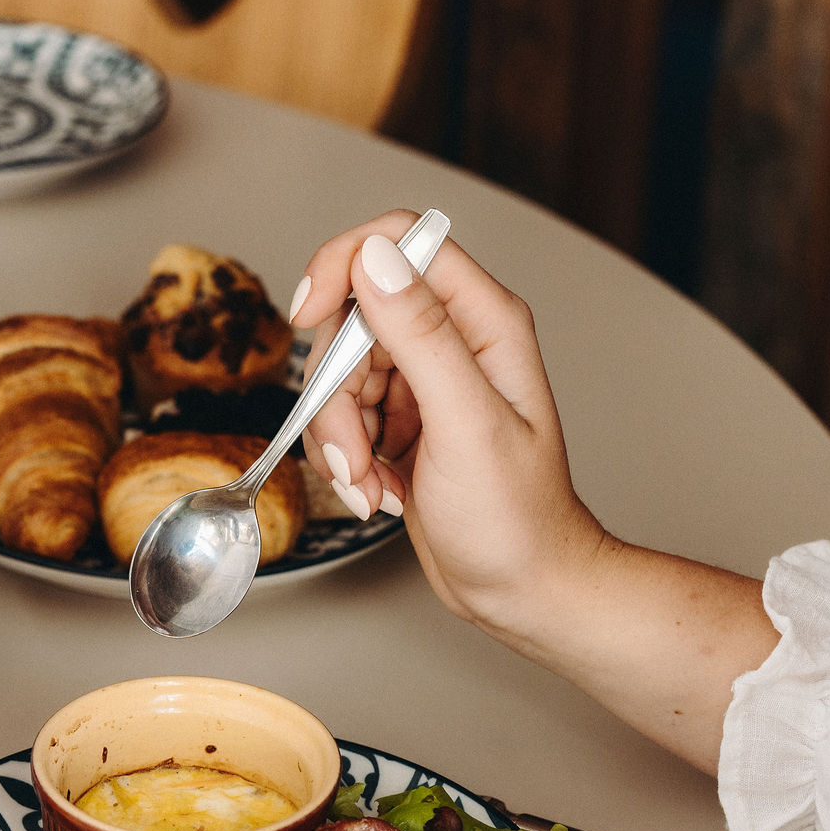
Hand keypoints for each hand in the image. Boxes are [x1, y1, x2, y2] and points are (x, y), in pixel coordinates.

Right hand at [291, 210, 607, 640]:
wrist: (522, 587)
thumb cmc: (517, 518)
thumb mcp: (465, 422)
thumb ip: (421, 335)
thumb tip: (376, 259)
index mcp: (484, 321)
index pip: (398, 243)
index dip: (342, 267)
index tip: (308, 315)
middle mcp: (454, 339)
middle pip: (352, 318)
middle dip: (334, 390)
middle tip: (357, 451)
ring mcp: (424, 380)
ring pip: (337, 373)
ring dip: (337, 436)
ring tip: (371, 484)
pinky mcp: (402, 418)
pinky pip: (341, 414)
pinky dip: (344, 457)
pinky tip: (377, 490)